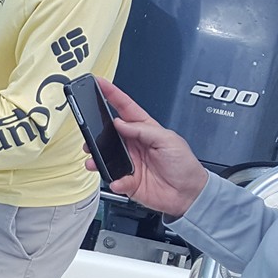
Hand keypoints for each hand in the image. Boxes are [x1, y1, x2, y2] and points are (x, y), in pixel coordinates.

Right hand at [89, 78, 209, 217]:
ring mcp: (129, 162)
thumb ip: (143, 130)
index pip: (125, 108)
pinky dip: (113, 180)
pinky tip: (118, 180)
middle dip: (95, 129)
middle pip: (109, 131)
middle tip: (88, 128)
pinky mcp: (127, 180)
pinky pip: (113, 178)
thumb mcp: (168, 140)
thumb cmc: (184, 166)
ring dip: (96, 156)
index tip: (99, 83)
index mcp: (145, 129)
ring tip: (94, 157)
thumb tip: (120, 123)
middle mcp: (134, 144)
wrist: (189, 194)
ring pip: (104, 155)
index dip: (112, 94)